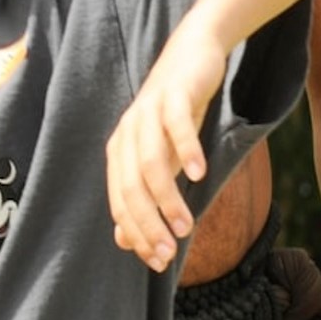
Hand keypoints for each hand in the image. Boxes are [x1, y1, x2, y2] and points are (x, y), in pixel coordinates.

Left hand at [105, 23, 228, 271]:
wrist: (192, 56)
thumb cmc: (176, 113)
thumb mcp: (161, 158)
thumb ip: (143, 196)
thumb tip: (124, 241)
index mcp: (120, 151)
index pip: (121, 201)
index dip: (137, 234)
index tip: (159, 263)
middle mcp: (127, 132)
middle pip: (131, 187)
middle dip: (148, 225)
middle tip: (170, 253)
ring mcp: (147, 112)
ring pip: (150, 162)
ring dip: (167, 197)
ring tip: (185, 224)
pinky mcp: (172, 94)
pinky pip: (175, 125)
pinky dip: (186, 151)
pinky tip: (200, 174)